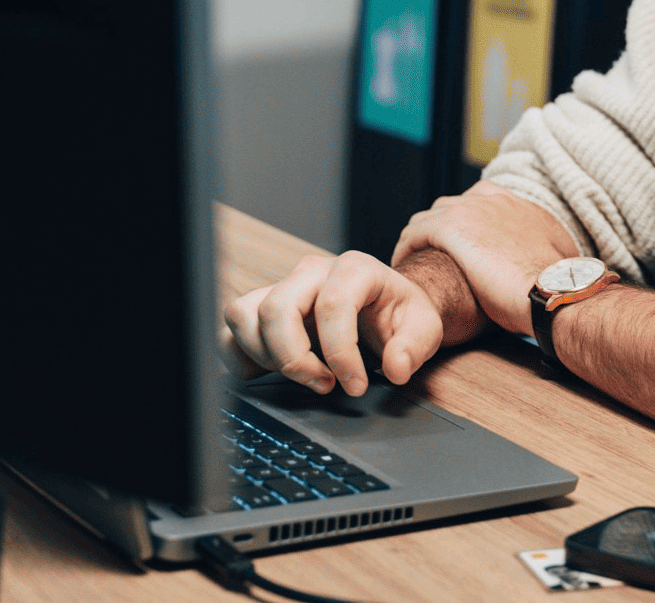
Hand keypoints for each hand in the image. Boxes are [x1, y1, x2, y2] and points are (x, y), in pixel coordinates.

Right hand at [222, 250, 475, 396]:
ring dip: (267, 356)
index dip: (340, 354)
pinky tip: (274, 371)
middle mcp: (312, 272)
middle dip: (295, 358)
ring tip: (303, 375)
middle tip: (324, 384)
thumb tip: (395, 367)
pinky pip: (231, 329)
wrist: (383, 308)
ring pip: (244, 315)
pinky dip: (243, 355)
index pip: (333, 305)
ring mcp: (283, 287)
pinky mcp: (263, 307)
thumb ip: (413, 347)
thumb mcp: (423, 327)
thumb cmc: (398, 314)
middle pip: (277, 309)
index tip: (354, 385)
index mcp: (354, 269)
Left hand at [391, 182, 579, 336]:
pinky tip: (406, 268)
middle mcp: (497, 200)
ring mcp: (472, 210)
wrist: (551, 291)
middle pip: (454, 205)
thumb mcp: (557, 261)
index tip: (463, 247)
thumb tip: (546, 267)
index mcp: (522, 207)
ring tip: (418, 263)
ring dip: (422, 239)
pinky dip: (406, 248)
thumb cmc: (555, 288)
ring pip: (430, 216)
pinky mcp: (451, 227)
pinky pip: (414, 232)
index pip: (485, 199)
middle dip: (442, 230)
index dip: (469, 222)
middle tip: (438, 258)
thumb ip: (545, 253)